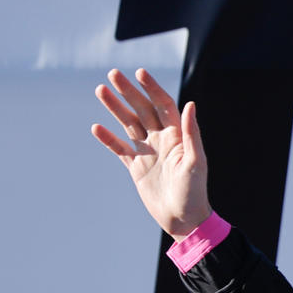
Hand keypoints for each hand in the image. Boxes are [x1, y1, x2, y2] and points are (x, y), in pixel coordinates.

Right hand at [91, 68, 211, 237]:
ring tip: (100, 90)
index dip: (152, 88)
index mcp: (177, 136)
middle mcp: (161, 140)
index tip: (139, 73)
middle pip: (142, 109)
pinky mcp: (136, 167)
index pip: (163, 105)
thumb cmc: (194, 192)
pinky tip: (96, 127)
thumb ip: (190, 133)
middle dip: (128, 92)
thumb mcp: (196, 162)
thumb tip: (190, 104)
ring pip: (128, 124)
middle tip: (112, 73)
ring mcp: (148, 152)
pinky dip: (108, 139)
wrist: (183, 219)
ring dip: (115, 108)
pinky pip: (120, 149)